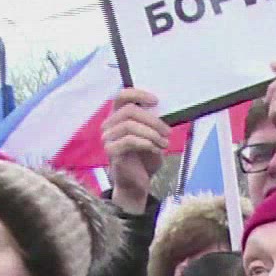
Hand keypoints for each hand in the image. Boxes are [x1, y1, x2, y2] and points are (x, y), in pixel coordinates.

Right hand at [103, 89, 169, 214]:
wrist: (139, 181)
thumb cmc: (145, 157)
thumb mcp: (153, 136)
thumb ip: (154, 122)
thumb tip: (163, 109)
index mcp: (118, 117)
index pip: (121, 96)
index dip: (138, 94)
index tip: (156, 101)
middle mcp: (109, 125)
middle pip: (129, 110)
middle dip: (153, 120)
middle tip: (168, 132)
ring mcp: (108, 138)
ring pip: (130, 125)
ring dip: (152, 134)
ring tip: (164, 144)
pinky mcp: (111, 151)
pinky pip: (129, 141)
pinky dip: (147, 143)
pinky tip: (156, 150)